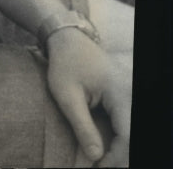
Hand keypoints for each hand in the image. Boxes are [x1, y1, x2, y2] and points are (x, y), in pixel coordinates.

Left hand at [45, 28, 130, 166]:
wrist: (68, 40)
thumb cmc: (65, 64)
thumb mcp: (67, 96)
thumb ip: (82, 126)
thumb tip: (95, 156)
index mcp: (119, 91)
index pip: (127, 134)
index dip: (116, 156)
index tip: (98, 167)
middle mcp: (130, 93)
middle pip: (131, 134)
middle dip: (119, 156)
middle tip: (99, 167)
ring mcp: (129, 94)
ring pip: (130, 130)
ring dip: (119, 148)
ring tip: (102, 162)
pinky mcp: (124, 97)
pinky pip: (125, 123)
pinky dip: (118, 138)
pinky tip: (106, 148)